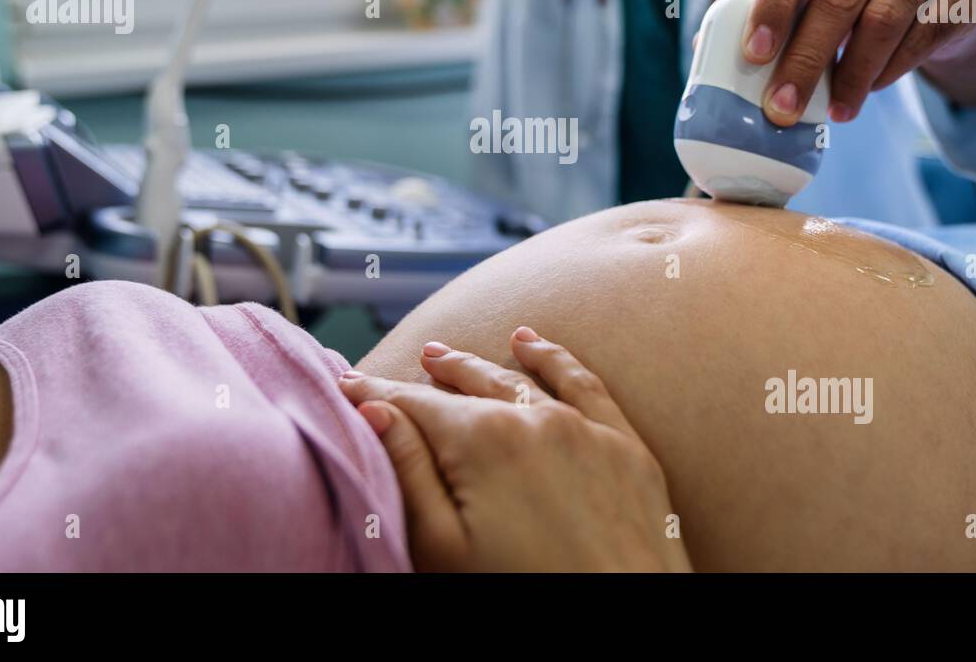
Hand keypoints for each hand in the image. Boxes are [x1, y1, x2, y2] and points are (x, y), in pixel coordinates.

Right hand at [338, 328, 691, 572]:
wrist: (627, 630)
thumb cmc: (524, 598)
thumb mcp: (444, 550)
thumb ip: (409, 473)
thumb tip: (376, 411)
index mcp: (483, 441)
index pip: (416, 404)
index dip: (378, 396)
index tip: (347, 386)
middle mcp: (536, 419)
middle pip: (467, 385)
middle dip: (428, 376)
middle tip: (393, 372)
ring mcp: (586, 429)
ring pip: (520, 379)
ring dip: (478, 366)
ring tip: (444, 355)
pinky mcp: (626, 447)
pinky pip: (586, 384)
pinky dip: (555, 358)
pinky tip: (532, 345)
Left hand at [743, 0, 975, 124]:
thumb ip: (779, 6)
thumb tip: (709, 53)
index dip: (773, 4)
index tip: (752, 54)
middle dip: (804, 58)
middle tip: (782, 105)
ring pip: (881, 22)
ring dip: (848, 77)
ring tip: (830, 112)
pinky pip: (917, 41)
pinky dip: (884, 74)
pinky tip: (864, 93)